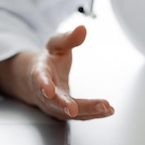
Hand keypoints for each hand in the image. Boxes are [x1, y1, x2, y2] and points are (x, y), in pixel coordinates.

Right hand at [0, 25, 114, 120]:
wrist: (37, 79)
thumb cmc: (48, 61)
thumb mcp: (56, 45)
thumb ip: (68, 38)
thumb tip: (82, 29)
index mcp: (40, 73)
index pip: (40, 79)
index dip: (43, 84)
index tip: (48, 90)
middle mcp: (45, 93)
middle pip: (55, 101)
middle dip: (67, 105)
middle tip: (76, 109)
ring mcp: (54, 106)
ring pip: (69, 112)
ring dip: (87, 111)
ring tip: (106, 108)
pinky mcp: (65, 112)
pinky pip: (79, 115)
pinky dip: (94, 114)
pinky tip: (108, 111)